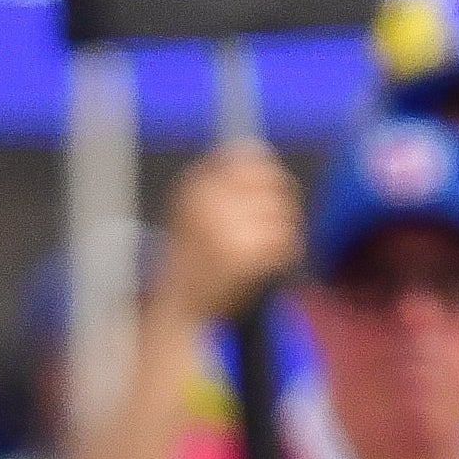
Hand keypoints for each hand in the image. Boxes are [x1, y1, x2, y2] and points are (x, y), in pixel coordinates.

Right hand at [158, 145, 304, 327]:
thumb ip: (220, 181)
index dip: (264, 169)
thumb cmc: (189, 258)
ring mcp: (225, 229)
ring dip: (281, 232)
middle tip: (278, 219)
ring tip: (260, 250)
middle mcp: (207, 203)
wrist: (173, 309)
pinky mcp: (244, 256)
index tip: (267, 187)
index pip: (245, 156)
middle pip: (272, 181)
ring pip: (282, 214)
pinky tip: (265, 266)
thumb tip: (260, 150)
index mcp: (193, 188)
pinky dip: (284, 253)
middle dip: (281, 201)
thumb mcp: (191, 211)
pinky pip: (285, 241)